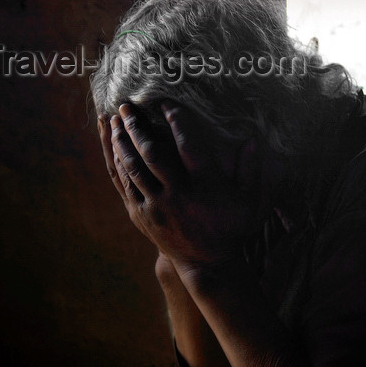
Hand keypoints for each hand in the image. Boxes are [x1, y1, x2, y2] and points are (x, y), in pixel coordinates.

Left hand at [97, 101, 266, 269]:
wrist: (208, 263)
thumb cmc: (231, 229)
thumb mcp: (250, 201)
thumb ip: (251, 170)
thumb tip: (252, 140)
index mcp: (204, 185)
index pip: (187, 145)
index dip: (176, 121)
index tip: (165, 103)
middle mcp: (178, 194)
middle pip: (151, 153)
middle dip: (136, 127)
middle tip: (126, 106)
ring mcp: (158, 206)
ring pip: (133, 168)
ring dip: (121, 142)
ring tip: (114, 120)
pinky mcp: (143, 216)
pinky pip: (126, 186)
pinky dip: (119, 165)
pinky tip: (114, 149)